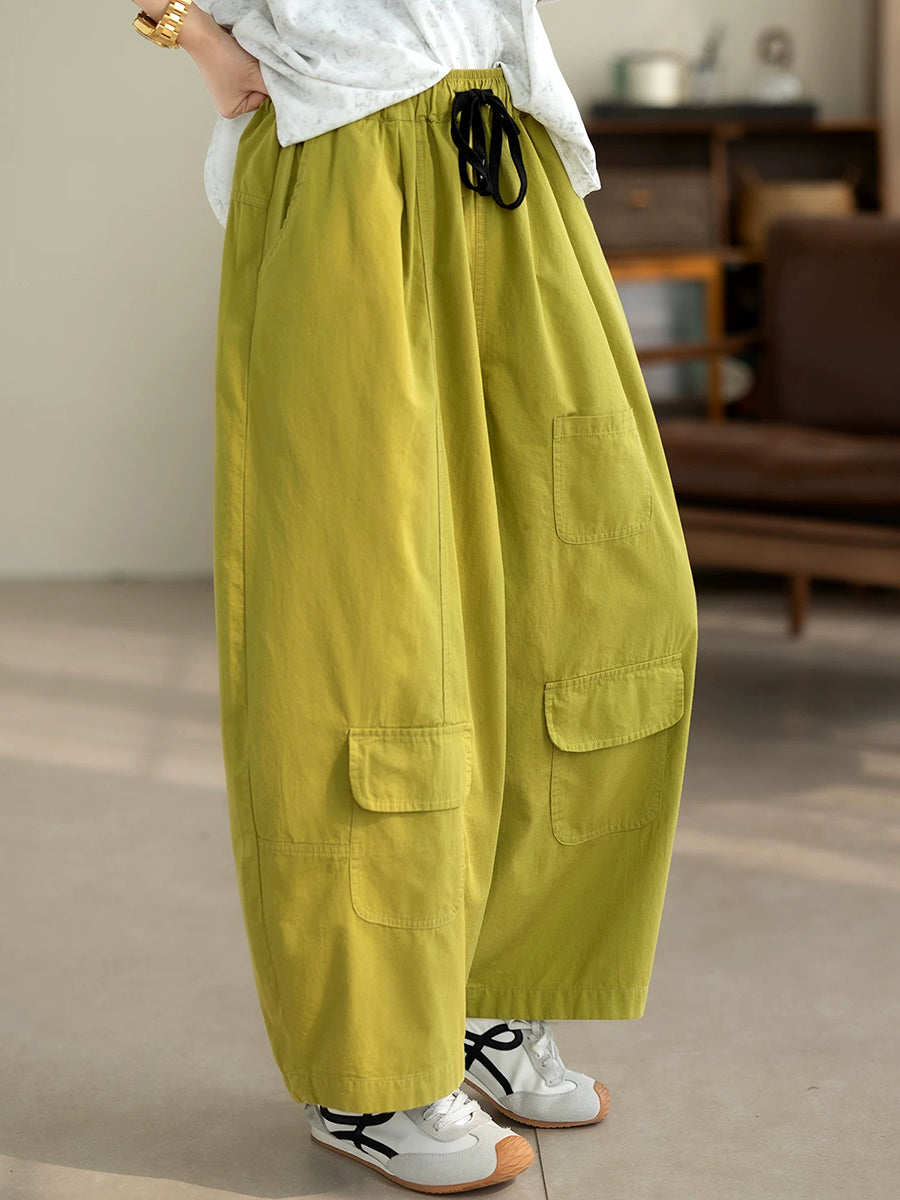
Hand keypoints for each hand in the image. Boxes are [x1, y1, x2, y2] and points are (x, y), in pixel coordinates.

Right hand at [131, 1, 268, 117]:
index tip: (268, 75)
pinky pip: (248, 73)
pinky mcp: (229, 74)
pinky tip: (246, 58)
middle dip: (263, 80)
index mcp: (233, 111)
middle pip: (260, 93)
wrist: (204, 32)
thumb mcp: (254, 75)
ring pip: (255, 82)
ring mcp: (228, 88)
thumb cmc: (223, 56)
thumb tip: (292, 93)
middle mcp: (230, 102)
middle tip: (258, 66)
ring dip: (258, 71)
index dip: (269, 89)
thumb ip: (275, 87)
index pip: (264, 104)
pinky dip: (251, 66)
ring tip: (250, 61)